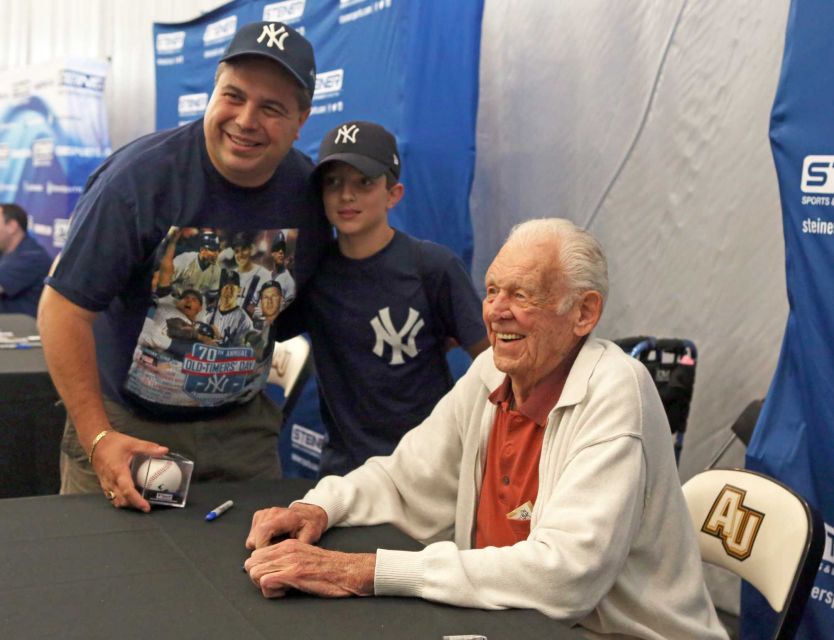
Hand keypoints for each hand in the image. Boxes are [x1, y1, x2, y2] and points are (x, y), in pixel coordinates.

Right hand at [92, 431, 167, 512]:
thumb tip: (165, 450)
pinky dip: (120, 499)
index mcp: (118, 471)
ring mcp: (105, 483)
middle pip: (121, 499)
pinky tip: (129, 497)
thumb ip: (148, 447)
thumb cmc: (113, 443)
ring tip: (139, 502)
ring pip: (115, 500)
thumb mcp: (132, 443)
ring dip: (126, 504)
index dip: (137, 500)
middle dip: (133, 505)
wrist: (95, 442)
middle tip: (146, 506)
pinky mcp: (103, 483)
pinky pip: (110, 496)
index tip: (146, 507)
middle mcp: (110, 480)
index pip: (127, 490)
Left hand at [244, 539, 375, 598]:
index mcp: (288, 545)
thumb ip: (288, 558)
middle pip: (252, 563)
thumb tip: (271, 569)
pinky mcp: (294, 573)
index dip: (260, 569)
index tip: (271, 577)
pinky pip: (266, 582)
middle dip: (257, 577)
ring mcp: (290, 561)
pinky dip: (271, 592)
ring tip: (280, 588)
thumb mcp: (305, 555)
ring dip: (263, 585)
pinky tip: (285, 592)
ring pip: (255, 572)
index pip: (257, 554)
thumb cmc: (330, 568)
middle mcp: (287, 549)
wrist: (349, 570)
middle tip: (273, 584)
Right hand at [246, 502, 327, 549]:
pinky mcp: (259, 516)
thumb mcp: (309, 537)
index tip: (270, 557)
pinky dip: (259, 542)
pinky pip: (252, 535)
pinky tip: (271, 541)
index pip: (263, 530)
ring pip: (252, 537)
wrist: (307, 515)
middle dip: (262, 551)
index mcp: (286, 516)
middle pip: (256, 535)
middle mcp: (272, 512)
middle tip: (274, 555)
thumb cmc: (309, 526)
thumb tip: (290, 562)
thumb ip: (299, 548)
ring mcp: (265, 513)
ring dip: (260, 547)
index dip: (263, 546)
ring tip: (275, 547)